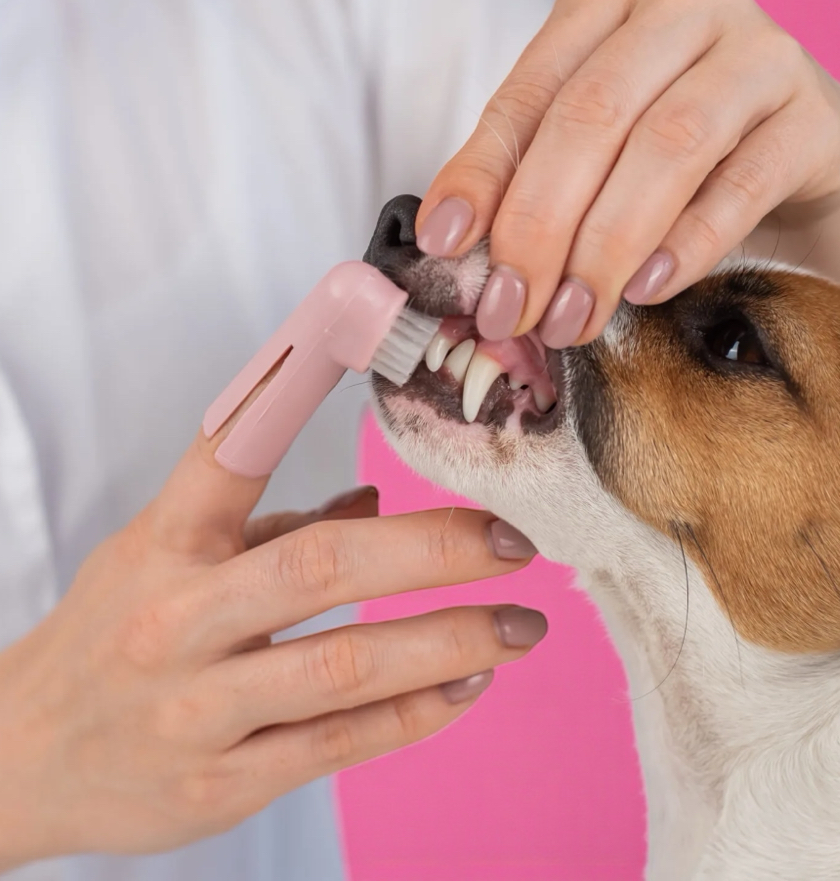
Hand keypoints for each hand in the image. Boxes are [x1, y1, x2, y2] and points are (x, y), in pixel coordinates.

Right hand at [0, 430, 543, 867]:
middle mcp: (179, 619)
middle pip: (320, 567)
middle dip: (432, 549)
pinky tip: (472, 683)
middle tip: (514, 541)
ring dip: (450, 639)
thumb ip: (272, 526)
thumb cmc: (112, 635)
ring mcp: (196, 709)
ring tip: (523, 625)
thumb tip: (375, 501)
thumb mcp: (168, 557)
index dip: (292, 383)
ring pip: (343, 666)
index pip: (232, 450)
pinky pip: (336, 745)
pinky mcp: (219, 785)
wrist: (19, 760)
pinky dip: (415, 712)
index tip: (357, 322)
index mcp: (166, 543)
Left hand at [415, 0, 839, 343]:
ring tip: (571, 318)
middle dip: (540, 225)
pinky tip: (645, 291)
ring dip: (605, 246)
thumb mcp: (593, 150)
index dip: (482, 176)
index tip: (446, 248)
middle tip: (511, 308)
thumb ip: (525, 175)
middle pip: (593, 115)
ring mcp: (764, 51)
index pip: (531, 92)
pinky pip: (744, 183)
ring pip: (666, 146)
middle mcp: (690, 0)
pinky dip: (686, 244)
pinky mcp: (820, 118)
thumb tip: (447, 240)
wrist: (802, 162)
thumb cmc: (679, 154)